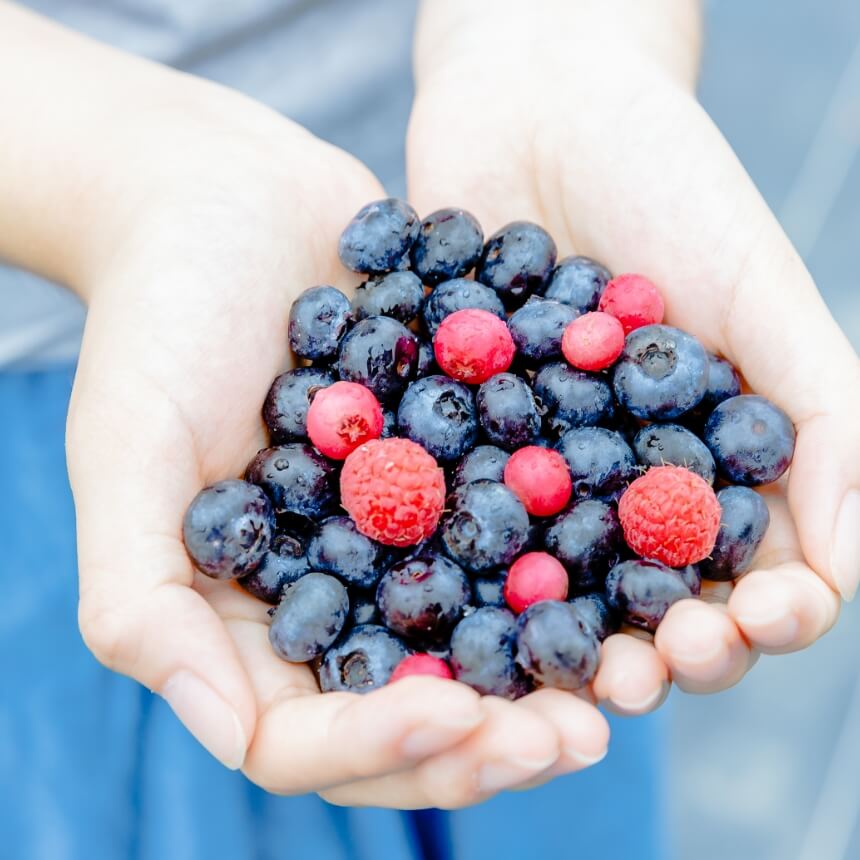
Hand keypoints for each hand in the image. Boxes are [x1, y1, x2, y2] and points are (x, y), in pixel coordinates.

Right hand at [64, 77, 608, 807]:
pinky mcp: (465, 461)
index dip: (384, 745)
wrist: (230, 198)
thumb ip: (141, 596)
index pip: (312, 735)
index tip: (458, 715)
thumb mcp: (126, 452)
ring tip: (637, 674)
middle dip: (497, 737)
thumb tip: (229, 732)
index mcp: (250, 616)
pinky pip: (530, 525)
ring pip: (491, 634)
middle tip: (580, 735)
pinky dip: (585, 550)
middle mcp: (340, 590)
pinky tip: (648, 554)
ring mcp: (410, 529)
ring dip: (562, 668)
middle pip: (421, 705)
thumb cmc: (157, 318)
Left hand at [408, 0, 858, 713]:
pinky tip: (442, 598)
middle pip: (642, 598)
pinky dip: (447, 557)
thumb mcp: (763, 288)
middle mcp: (617, 478)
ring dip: (553, 638)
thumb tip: (853, 565)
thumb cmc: (666, 178)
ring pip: (544, 580)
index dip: (754, 617)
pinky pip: (444, 507)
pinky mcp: (446, 436)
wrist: (536, 100)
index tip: (746, 631)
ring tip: (554, 669)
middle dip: (653, 650)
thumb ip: (826, 416)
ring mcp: (530, 464)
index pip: (741, 570)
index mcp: (703, 457)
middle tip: (639, 680)